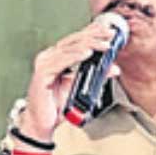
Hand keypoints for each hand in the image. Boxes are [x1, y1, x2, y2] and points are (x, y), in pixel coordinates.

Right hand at [17, 20, 121, 140]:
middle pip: (74, 41)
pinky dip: (75, 56)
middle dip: (94, 36)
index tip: (108, 30)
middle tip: (110, 35)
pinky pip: (61, 61)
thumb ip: (96, 76)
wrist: (41, 123)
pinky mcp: (42, 74)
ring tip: (104, 45)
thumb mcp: (81, 87)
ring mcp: (44, 64)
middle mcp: (49, 57)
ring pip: (69, 49)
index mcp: (57, 57)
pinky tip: (87, 53)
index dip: (92, 32)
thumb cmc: (56, 105)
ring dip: (89, 45)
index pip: (76, 40)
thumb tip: (114, 68)